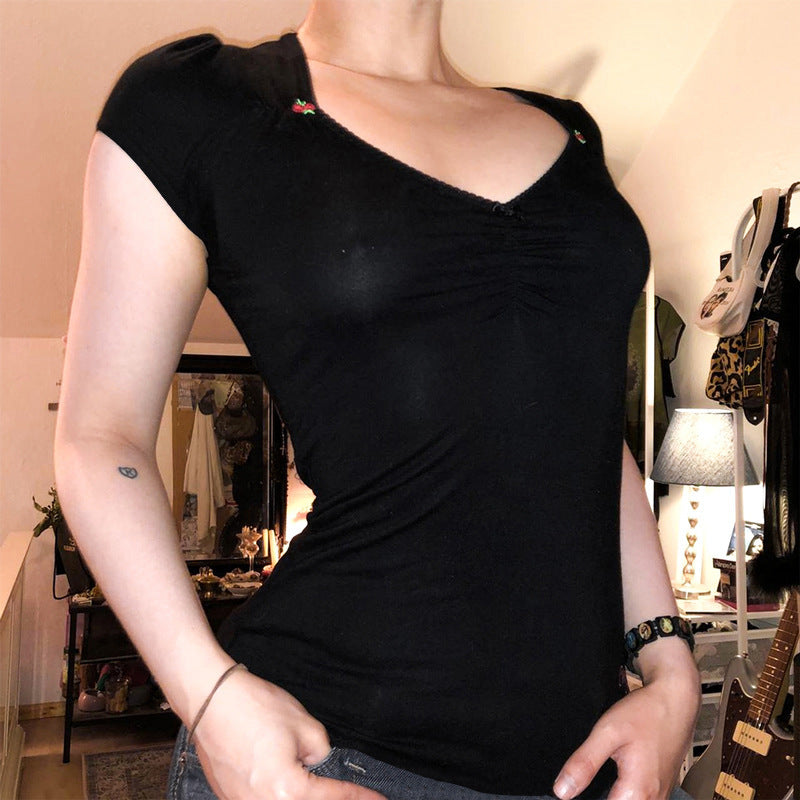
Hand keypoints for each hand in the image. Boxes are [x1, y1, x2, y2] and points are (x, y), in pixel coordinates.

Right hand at [189, 667, 387, 799]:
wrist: (210, 699)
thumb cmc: (255, 708)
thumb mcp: (304, 725)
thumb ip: (319, 751)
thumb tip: (316, 763)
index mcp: (287, 791)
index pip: (333, 798)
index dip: (360, 797)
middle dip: (331, 798)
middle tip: (352, 794)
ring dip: (303, 796)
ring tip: (318, 784)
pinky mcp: (229, 797)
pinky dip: (279, 795)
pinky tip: (286, 782)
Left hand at [552, 671, 700, 799]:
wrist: (675, 700)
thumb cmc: (645, 713)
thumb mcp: (607, 732)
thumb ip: (585, 763)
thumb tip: (562, 791)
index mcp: (637, 793)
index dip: (586, 799)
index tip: (579, 783)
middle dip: (599, 794)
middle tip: (589, 774)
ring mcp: (661, 795)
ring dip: (614, 793)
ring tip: (603, 772)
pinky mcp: (663, 787)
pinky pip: (641, 798)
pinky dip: (625, 792)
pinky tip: (616, 774)